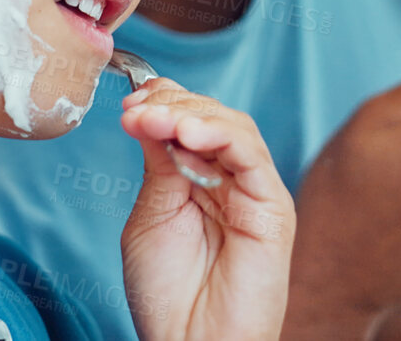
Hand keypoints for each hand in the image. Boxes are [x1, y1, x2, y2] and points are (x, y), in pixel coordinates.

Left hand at [118, 78, 295, 340]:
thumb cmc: (169, 297)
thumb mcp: (151, 217)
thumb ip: (158, 166)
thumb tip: (147, 113)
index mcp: (200, 182)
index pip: (189, 122)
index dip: (162, 102)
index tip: (128, 102)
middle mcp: (231, 182)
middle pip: (211, 117)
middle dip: (170, 105)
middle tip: (135, 110)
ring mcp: (254, 192)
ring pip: (233, 127)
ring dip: (190, 114)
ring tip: (154, 119)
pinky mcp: (272, 208)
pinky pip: (252, 155)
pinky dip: (219, 135)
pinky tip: (186, 134)